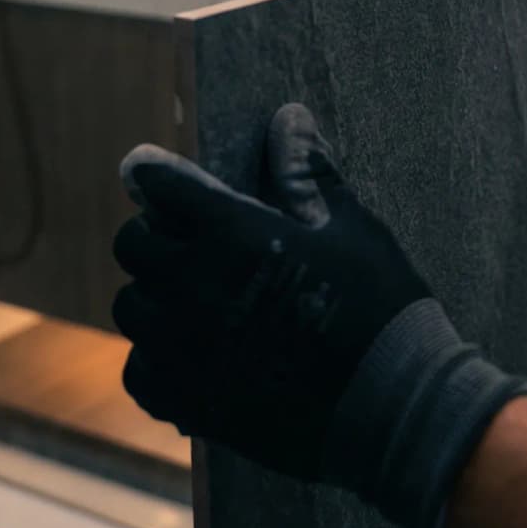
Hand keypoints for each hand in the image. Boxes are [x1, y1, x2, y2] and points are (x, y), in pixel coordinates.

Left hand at [112, 104, 526, 527]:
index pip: (159, 185)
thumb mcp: (349, 229)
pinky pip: (140, 371)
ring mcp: (183, 348)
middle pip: (134, 245)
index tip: (149, 174)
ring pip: (132, 307)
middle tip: (190, 244)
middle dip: (156, 235)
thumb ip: (308, 174)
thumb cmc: (380, 308)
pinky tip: (193, 356)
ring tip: (195, 302)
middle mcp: (193, 286)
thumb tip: (289, 119)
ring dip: (155, 297)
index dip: (154, 175)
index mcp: (231, 234)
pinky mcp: (186, 400)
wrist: (395, 408)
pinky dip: (157, 360)